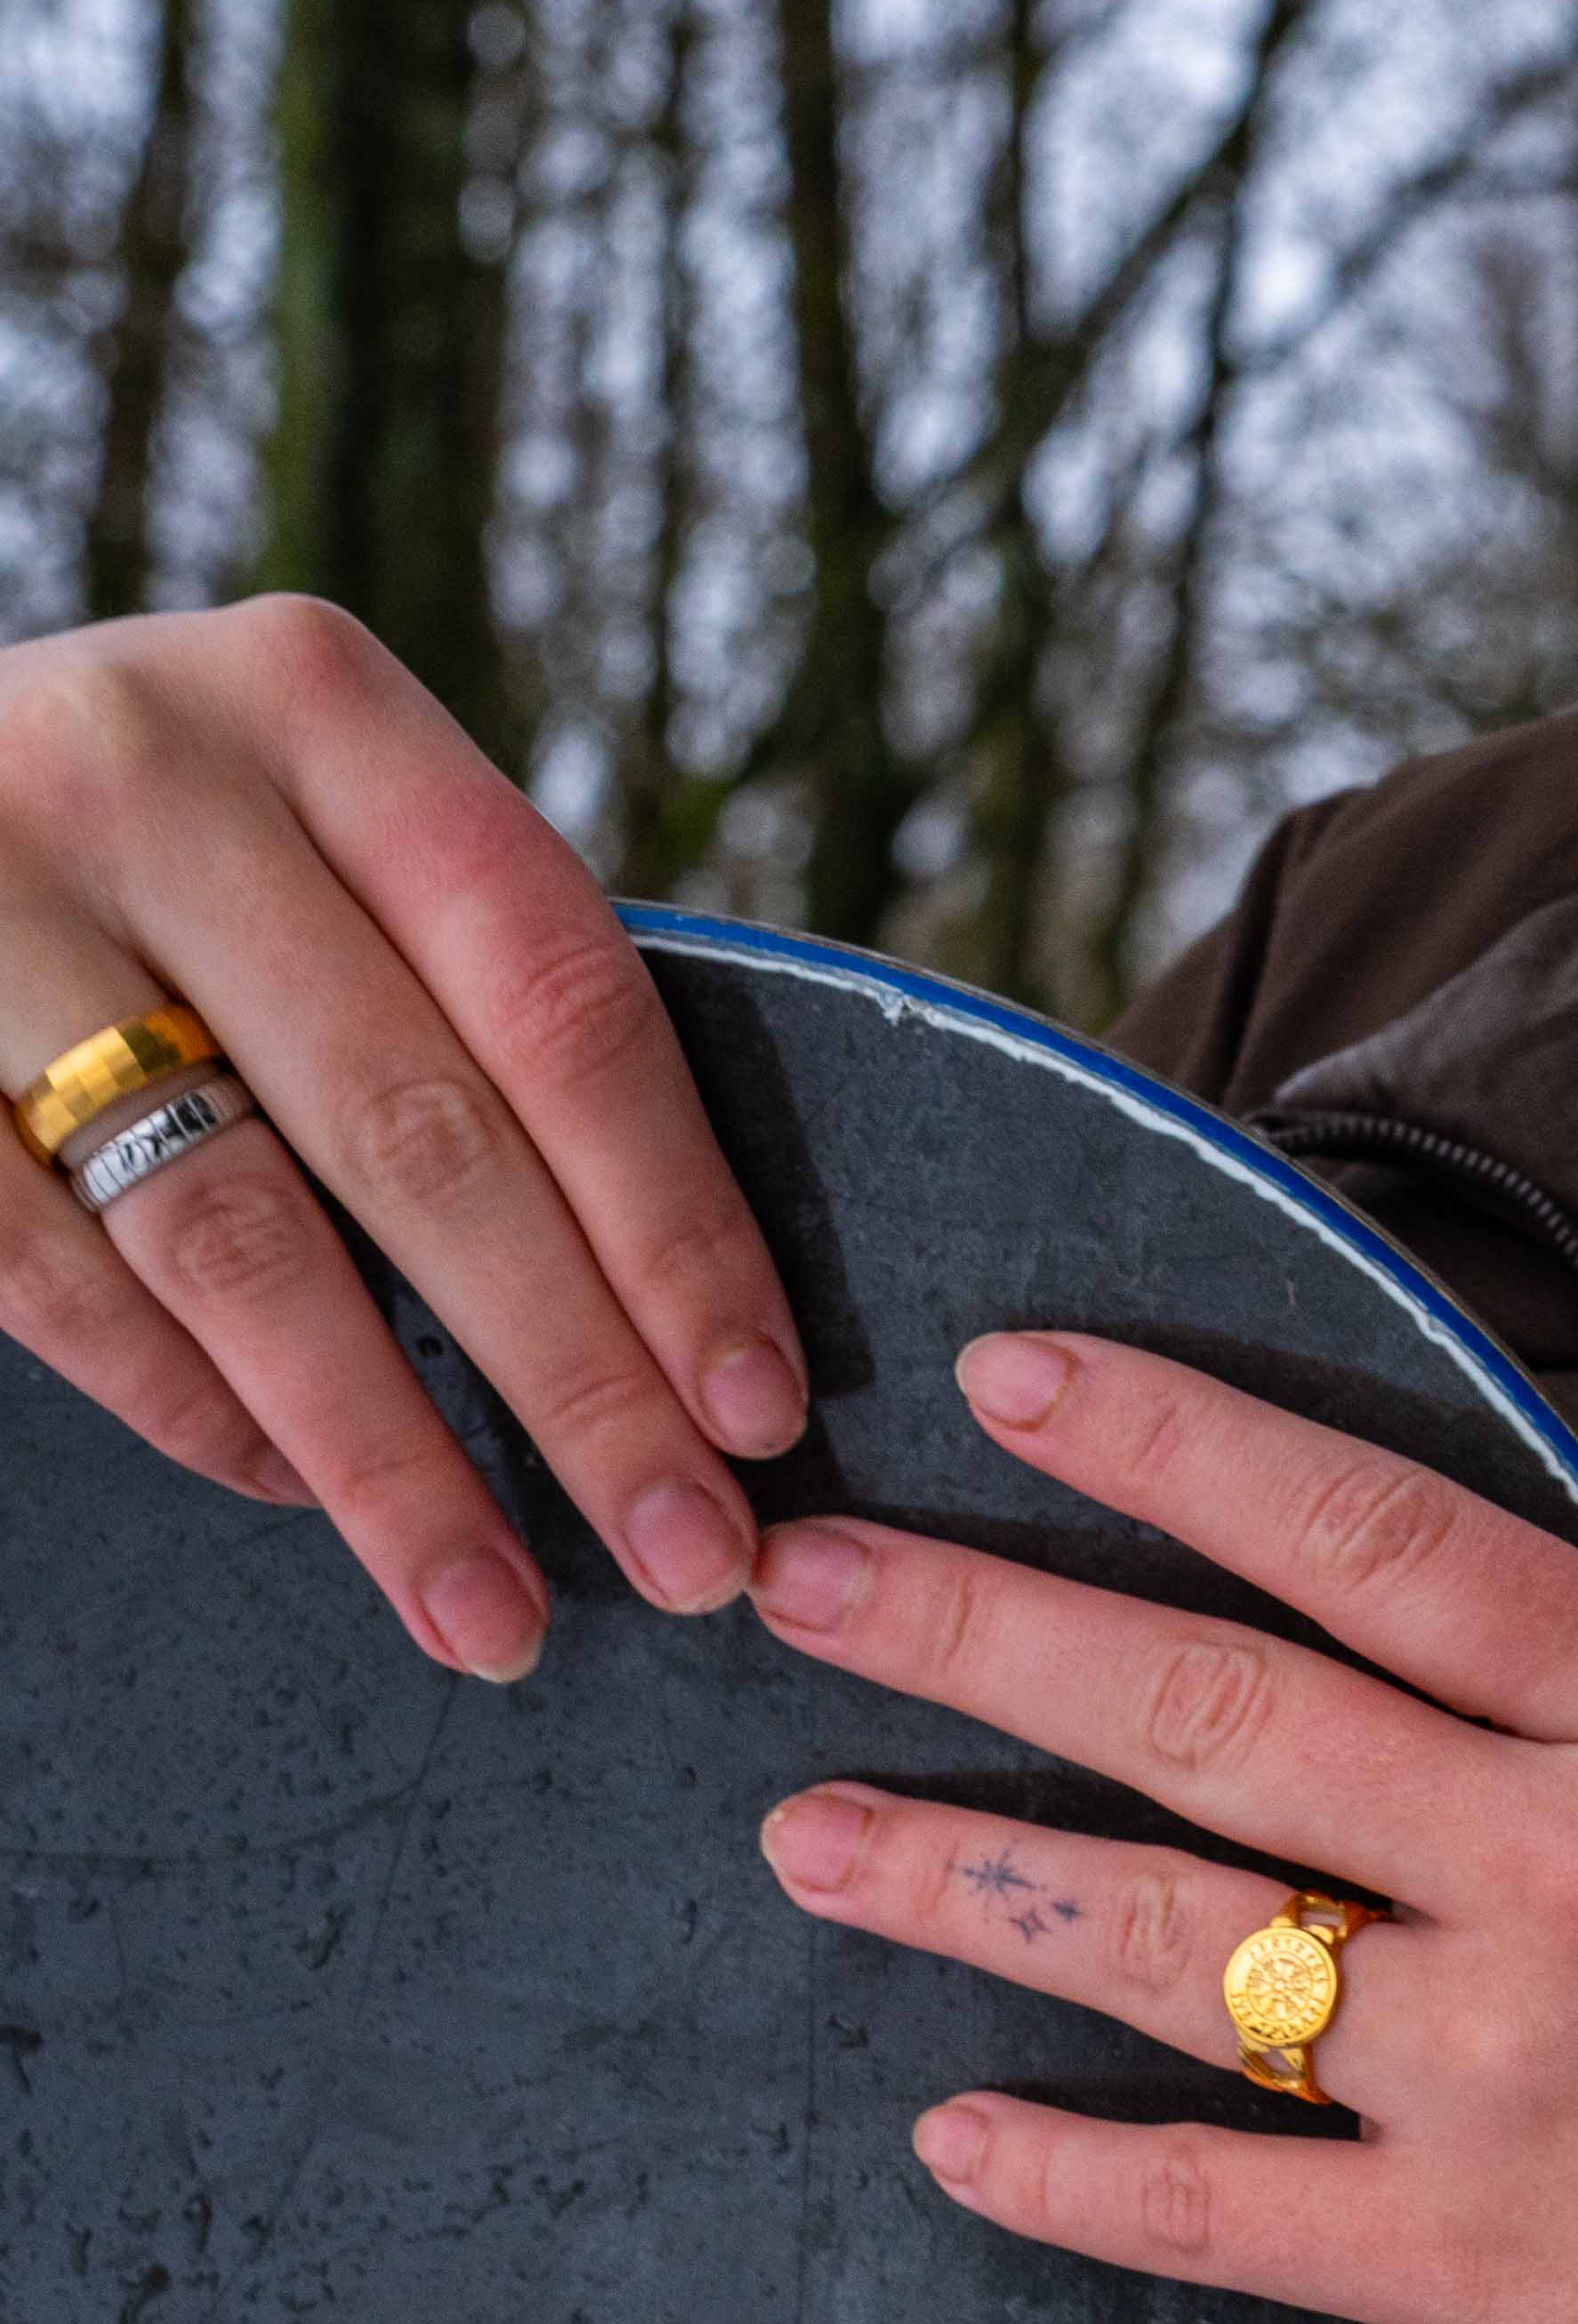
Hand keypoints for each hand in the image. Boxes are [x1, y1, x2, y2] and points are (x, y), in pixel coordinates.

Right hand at [0, 600, 806, 1677]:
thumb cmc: (152, 852)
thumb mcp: (308, 836)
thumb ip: (461, 995)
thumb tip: (686, 1316)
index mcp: (321, 707)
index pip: (561, 1002)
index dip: (676, 1224)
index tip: (763, 1410)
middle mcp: (152, 774)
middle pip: (424, 1136)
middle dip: (578, 1381)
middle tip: (688, 1558)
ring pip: (239, 1240)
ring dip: (392, 1460)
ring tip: (501, 1616)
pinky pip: (64, 1282)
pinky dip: (196, 1413)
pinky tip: (301, 1501)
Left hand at [747, 1328, 1577, 2323]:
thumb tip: (1535, 1714)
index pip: (1389, 1540)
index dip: (1182, 1444)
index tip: (1019, 1381)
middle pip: (1225, 1707)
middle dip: (988, 1630)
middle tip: (804, 1578)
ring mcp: (1519, 2074)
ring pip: (1179, 1941)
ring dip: (967, 1881)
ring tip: (808, 1837)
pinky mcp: (1481, 2278)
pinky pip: (1212, 2212)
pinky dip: (1064, 2177)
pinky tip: (951, 2142)